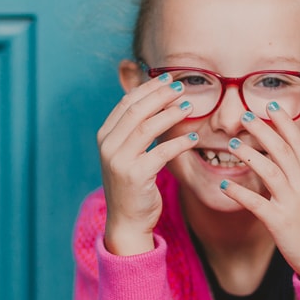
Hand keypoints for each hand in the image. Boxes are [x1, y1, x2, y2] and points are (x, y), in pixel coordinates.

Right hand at [97, 73, 199, 255]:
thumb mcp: (127, 154)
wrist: (126, 221)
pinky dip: (180, 142)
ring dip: (170, 114)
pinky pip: (162, 152)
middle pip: (136, 110)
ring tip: (189, 105)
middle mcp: (108, 146)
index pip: (126, 103)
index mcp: (105, 137)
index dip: (148, 88)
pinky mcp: (136, 176)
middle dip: (160, 95)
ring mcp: (120, 161)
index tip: (168, 78)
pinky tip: (194, 136)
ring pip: (147, 127)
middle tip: (182, 87)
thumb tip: (155, 100)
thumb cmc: (132, 185)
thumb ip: (134, 130)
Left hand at [218, 104, 299, 280]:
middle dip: (263, 129)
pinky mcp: (279, 222)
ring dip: (249, 155)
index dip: (285, 122)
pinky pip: (255, 203)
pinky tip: (225, 186)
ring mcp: (293, 204)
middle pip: (282, 150)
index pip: (299, 143)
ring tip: (232, 144)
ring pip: (269, 170)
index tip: (271, 105)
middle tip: (245, 114)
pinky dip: (239, 193)